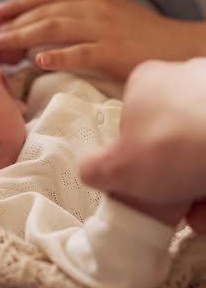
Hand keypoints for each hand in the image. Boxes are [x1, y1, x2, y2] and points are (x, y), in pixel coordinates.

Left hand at [0, 0, 205, 78]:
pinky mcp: (114, 51)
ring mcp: (104, 28)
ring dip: (19, 38)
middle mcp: (93, 7)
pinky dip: (58, 55)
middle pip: (40, 13)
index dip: (12, 6)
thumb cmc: (139, 34)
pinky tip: (38, 61)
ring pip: (53, 28)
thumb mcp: (106, 15)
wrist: (178, 44)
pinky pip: (81, 52)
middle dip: (6, 25)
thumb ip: (75, 16)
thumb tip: (38, 30)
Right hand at [79, 59, 205, 225]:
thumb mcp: (116, 167)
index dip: (136, 157)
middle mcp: (184, 77)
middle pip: (172, 135)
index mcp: (146, 81)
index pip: (133, 120)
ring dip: (198, 183)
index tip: (144, 183)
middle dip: (174, 176)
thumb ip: (95, 169)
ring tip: (201, 210)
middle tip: (176, 204)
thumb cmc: (170, 145)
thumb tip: (91, 172)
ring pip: (201, 144)